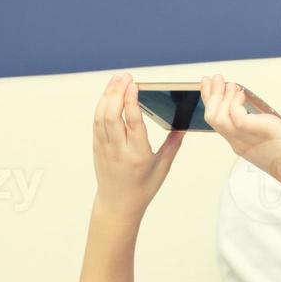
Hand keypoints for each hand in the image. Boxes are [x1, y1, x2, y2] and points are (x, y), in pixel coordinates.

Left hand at [92, 74, 182, 216]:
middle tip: (125, 76)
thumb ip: (173, 144)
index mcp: (138, 155)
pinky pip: (97, 122)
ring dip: (107, 95)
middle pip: (113, 115)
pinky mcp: (97, 147)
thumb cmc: (143, 188)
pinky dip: (102, 106)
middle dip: (117, 92)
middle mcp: (119, 151)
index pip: (133, 123)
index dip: (131, 101)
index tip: (134, 85)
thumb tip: (183, 125)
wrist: (118, 204)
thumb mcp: (163, 167)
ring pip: (101, 116)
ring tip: (117, 80)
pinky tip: (109, 95)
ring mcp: (105, 149)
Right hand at [200, 75, 280, 193]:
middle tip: (215, 78)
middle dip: (210, 95)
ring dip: (221, 96)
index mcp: (239, 143)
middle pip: (212, 118)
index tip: (208, 85)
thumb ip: (259, 126)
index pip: (216, 121)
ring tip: (230, 85)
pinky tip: (243, 95)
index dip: (209, 101)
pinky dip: (235, 102)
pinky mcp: (259, 132)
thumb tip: (257, 110)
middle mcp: (238, 142)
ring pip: (218, 117)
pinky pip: (236, 116)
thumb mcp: (269, 139)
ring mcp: (246, 139)